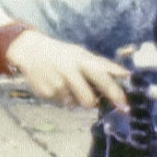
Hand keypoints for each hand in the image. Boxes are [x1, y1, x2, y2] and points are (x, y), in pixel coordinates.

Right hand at [5, 30, 130, 110]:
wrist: (30, 51)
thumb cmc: (62, 54)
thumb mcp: (82, 54)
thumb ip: (104, 65)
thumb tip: (126, 74)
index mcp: (80, 60)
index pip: (102, 77)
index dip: (114, 92)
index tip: (125, 105)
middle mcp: (68, 72)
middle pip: (88, 100)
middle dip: (91, 101)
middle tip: (89, 96)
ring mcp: (56, 85)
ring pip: (74, 104)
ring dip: (75, 98)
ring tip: (66, 85)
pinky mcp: (45, 94)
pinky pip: (61, 103)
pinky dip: (62, 98)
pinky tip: (55, 85)